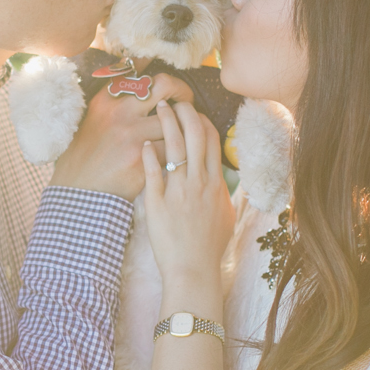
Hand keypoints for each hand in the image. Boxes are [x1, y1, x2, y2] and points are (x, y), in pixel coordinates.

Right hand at [51, 74, 192, 200]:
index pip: (139, 72)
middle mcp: (119, 112)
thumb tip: (142, 88)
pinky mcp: (141, 159)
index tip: (169, 78)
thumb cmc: (86, 158)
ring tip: (187, 132)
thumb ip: (115, 105)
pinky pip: (172, 149)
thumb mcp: (93, 122)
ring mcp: (131, 135)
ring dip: (184, 127)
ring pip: (174, 121)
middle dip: (183, 91)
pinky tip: (178, 157)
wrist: (77, 192)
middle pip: (164, 86)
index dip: (159, 70)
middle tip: (188, 101)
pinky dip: (178, 153)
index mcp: (106, 100)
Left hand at [141, 100, 234, 291]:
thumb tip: (224, 180)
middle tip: (176, 99)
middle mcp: (199, 183)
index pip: (213, 142)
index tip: (195, 112)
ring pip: (175, 147)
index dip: (204, 121)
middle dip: (186, 112)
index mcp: (216, 184)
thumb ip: (224, 193)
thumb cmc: (209, 247)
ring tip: (158, 107)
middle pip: (195, 135)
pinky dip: (150, 153)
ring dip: (167, 123)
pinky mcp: (158, 202)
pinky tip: (145, 141)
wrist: (193, 270)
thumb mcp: (225, 216)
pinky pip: (154, 171)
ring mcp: (178, 191)